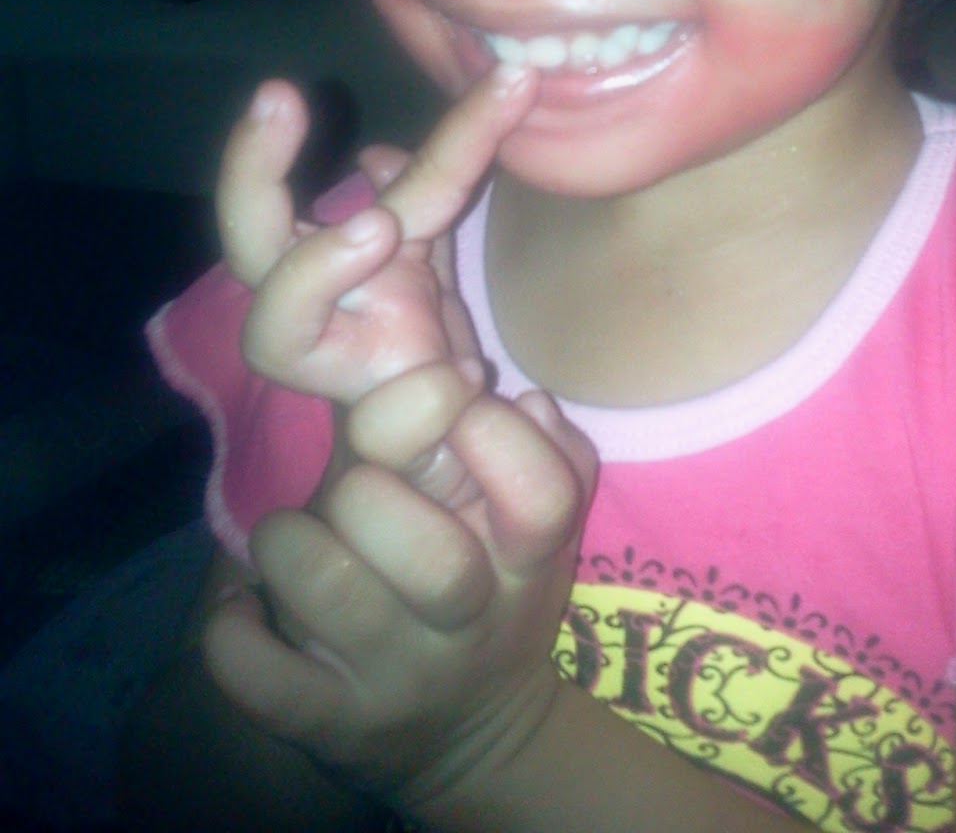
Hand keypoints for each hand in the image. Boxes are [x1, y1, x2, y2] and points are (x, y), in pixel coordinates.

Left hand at [204, 367, 597, 818]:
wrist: (475, 738)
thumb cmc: (496, 592)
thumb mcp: (534, 529)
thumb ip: (545, 449)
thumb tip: (533, 402)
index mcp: (528, 561)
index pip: (541, 496)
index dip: (489, 430)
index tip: (446, 396)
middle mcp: (471, 624)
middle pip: (436, 558)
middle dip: (369, 490)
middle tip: (353, 482)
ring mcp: (398, 679)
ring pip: (331, 590)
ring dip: (289, 540)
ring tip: (289, 536)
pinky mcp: (330, 724)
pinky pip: (260, 680)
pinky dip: (232, 633)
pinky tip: (242, 603)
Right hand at [216, 65, 536, 403]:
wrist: (451, 435)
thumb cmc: (425, 323)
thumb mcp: (427, 241)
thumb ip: (418, 186)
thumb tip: (380, 153)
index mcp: (313, 260)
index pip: (266, 202)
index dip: (262, 154)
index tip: (282, 90)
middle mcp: (310, 308)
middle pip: (249, 247)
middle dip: (251, 175)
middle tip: (278, 99)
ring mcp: (341, 366)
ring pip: (277, 332)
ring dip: (314, 268)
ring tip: (379, 226)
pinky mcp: (386, 423)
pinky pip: (391, 407)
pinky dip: (425, 396)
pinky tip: (465, 379)